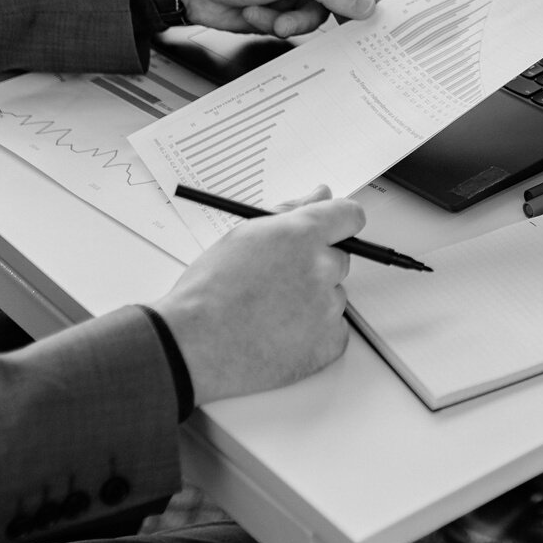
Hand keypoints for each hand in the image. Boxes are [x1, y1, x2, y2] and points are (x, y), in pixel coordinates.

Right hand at [152, 191, 362, 401]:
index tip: (333, 232)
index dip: (339, 224)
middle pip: (339, 259)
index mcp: (302, 234)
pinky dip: (315, 335)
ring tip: (269, 313)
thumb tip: (320, 195)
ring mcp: (327, 308)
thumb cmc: (208, 294)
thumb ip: (291, 212)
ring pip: (334, 297)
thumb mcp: (243, 236)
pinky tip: (281, 334)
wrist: (192, 346)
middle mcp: (321, 268)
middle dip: (315, 267)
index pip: (349, 216)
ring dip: (314, 302)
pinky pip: (335, 331)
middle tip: (278, 281)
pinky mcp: (327, 345)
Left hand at [176, 0, 377, 35]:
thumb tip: (364, 1)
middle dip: (325, 10)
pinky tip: (256, 14)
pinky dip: (275, 25)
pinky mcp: (279, 12)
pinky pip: (294, 27)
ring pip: (315, 16)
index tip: (374, 9)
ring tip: (273, 17)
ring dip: (294, 21)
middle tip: (332, 23)